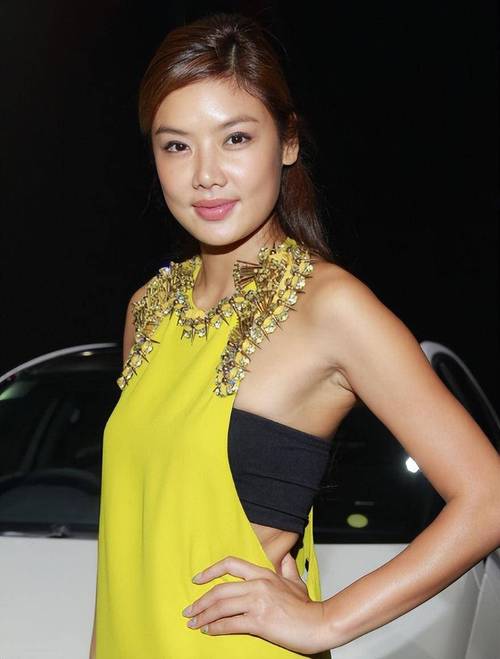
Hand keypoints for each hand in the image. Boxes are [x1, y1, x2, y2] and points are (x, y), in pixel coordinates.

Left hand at [182, 552, 328, 653]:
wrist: (318, 624)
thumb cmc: (307, 607)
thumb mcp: (296, 581)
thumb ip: (288, 567)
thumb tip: (287, 556)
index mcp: (263, 573)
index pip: (231, 564)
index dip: (211, 570)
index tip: (197, 579)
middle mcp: (258, 584)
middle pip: (220, 589)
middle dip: (200, 601)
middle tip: (189, 610)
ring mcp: (257, 602)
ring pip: (221, 606)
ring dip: (203, 616)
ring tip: (193, 623)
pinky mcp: (259, 621)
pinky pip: (230, 624)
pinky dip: (216, 628)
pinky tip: (208, 631)